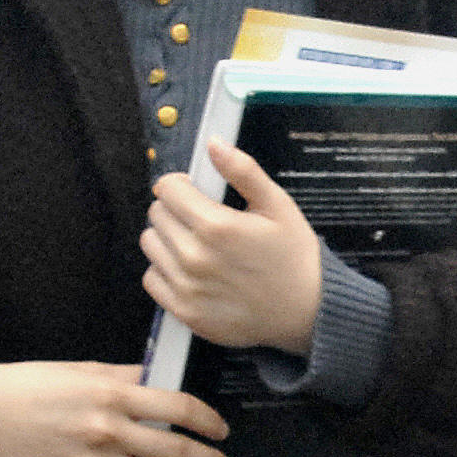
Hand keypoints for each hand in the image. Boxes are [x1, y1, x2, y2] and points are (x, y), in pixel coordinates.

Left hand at [141, 143, 323, 356]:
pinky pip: (152, 278)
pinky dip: (165, 269)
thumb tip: (213, 144)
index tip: (194, 191)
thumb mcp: (278, 206)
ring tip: (195, 243)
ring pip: (150, 244)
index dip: (181, 184)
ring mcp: (187, 288)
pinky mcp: (184, 312)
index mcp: (217, 226)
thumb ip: (243, 171)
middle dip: (175, 209)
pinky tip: (189, 269)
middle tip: (200, 218)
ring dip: (167, 238)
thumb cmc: (293, 256)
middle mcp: (195, 257)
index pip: (167, 189)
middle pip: (156, 214)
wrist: (306, 312)